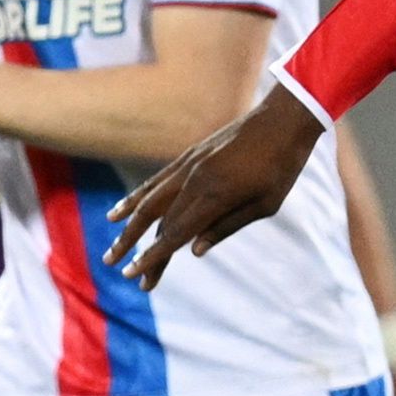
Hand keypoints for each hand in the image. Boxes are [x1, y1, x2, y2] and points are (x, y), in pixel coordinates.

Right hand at [107, 90, 323, 289]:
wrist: (283, 120)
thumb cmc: (282, 167)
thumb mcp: (265, 205)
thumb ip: (227, 226)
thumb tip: (193, 250)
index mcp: (215, 195)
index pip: (176, 233)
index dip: (153, 256)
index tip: (134, 275)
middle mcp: (195, 180)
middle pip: (159, 221)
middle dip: (137, 248)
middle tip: (117, 268)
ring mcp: (189, 166)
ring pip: (150, 200)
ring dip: (128, 226)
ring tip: (112, 246)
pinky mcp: (189, 156)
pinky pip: (156, 181)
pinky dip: (136, 197)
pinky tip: (121, 211)